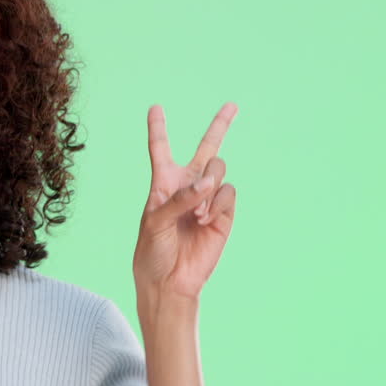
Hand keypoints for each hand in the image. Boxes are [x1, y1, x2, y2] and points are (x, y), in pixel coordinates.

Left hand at [133, 102, 238, 321]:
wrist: (170, 281)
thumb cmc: (153, 251)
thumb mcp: (154, 221)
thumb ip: (179, 197)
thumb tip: (209, 182)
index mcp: (162, 183)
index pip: (160, 150)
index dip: (158, 128)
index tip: (155, 107)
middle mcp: (187, 186)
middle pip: (207, 148)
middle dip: (220, 125)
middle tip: (232, 105)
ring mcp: (208, 198)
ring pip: (218, 170)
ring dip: (207, 188)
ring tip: (195, 214)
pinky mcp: (224, 214)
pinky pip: (228, 193)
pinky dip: (216, 203)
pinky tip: (205, 220)